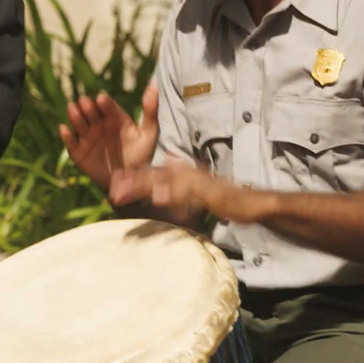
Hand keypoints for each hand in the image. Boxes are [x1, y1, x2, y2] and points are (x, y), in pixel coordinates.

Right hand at [59, 84, 159, 188]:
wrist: (131, 181)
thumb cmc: (142, 155)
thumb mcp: (149, 133)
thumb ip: (150, 110)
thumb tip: (154, 84)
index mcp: (114, 117)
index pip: (106, 106)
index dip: (103, 103)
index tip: (102, 99)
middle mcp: (98, 124)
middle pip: (90, 112)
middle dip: (87, 107)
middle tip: (85, 102)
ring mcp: (87, 138)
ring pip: (78, 123)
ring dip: (74, 116)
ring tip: (73, 109)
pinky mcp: (79, 152)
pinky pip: (71, 143)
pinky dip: (66, 136)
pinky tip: (64, 129)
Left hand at [109, 160, 266, 224]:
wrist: (252, 201)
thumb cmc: (223, 196)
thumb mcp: (196, 188)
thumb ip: (181, 178)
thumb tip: (169, 161)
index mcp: (182, 174)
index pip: (152, 174)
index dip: (132, 177)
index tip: (112, 183)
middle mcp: (187, 174)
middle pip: (153, 176)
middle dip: (131, 183)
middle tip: (111, 191)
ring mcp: (198, 183)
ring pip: (166, 182)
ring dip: (144, 186)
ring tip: (126, 192)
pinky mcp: (209, 194)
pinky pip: (188, 194)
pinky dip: (173, 195)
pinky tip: (158, 198)